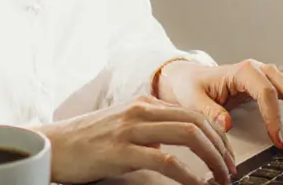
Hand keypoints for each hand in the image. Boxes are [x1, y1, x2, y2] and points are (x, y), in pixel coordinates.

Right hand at [34, 96, 235, 184]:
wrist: (51, 146)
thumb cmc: (85, 142)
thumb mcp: (121, 126)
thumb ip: (148, 128)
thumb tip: (175, 145)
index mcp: (143, 104)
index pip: (194, 113)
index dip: (217, 136)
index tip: (227, 156)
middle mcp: (140, 111)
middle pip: (196, 122)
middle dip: (221, 148)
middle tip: (230, 171)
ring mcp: (130, 129)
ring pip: (187, 136)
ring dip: (211, 159)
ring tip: (220, 179)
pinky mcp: (121, 151)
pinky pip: (165, 160)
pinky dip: (188, 175)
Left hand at [157, 59, 282, 146]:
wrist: (192, 76)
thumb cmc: (193, 86)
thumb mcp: (193, 99)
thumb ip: (210, 112)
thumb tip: (227, 124)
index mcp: (243, 71)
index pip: (267, 92)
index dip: (274, 117)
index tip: (277, 138)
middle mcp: (260, 69)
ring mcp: (268, 74)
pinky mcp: (272, 82)